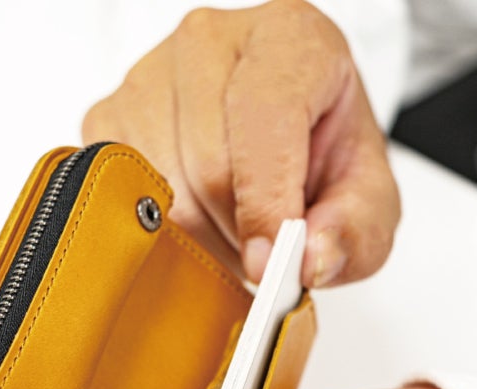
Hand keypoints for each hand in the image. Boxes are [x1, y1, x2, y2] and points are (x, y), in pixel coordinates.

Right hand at [82, 0, 400, 285]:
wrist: (285, 135)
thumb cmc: (324, 155)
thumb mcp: (368, 202)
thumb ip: (357, 232)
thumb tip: (311, 258)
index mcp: (290, 39)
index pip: (264, 119)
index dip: (267, 203)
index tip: (272, 262)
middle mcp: (211, 41)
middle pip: (208, 165)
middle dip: (239, 231)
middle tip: (265, 249)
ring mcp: (149, 73)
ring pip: (162, 189)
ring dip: (201, 236)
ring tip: (235, 226)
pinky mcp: (108, 115)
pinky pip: (123, 196)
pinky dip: (161, 230)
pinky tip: (196, 216)